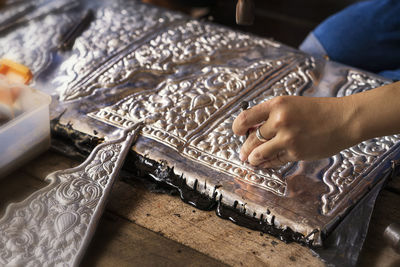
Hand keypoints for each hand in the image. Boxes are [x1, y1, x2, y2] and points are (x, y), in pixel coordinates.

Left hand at [232, 95, 358, 166]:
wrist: (344, 119)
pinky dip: (267, 163)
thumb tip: (252, 130)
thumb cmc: (318, 111)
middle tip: (242, 153)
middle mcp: (279, 120)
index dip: (237, 127)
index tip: (237, 132)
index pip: (246, 117)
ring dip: (252, 158)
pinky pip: (275, 160)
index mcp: (277, 104)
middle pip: (252, 138)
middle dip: (244, 148)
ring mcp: (287, 138)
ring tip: (251, 160)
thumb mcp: (291, 105)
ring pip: (259, 153)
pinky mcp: (295, 152)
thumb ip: (271, 116)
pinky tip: (265, 163)